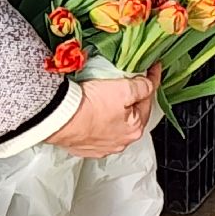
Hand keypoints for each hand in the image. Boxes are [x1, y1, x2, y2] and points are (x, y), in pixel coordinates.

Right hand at [46, 65, 161, 158]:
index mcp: (135, 128)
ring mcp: (102, 147)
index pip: (148, 100)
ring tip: (106, 98)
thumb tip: (148, 85)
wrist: (60, 118)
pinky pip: (95, 132)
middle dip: (132, 100)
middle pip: (132, 115)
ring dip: (113, 113)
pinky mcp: (84, 147)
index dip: (152, 81)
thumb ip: (141, 87)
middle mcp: (121, 142)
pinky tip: (91, 113)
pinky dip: (96, 122)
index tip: (153, 68)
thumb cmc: (91, 105)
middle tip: (128, 83)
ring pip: (114, 125)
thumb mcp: (123, 89)